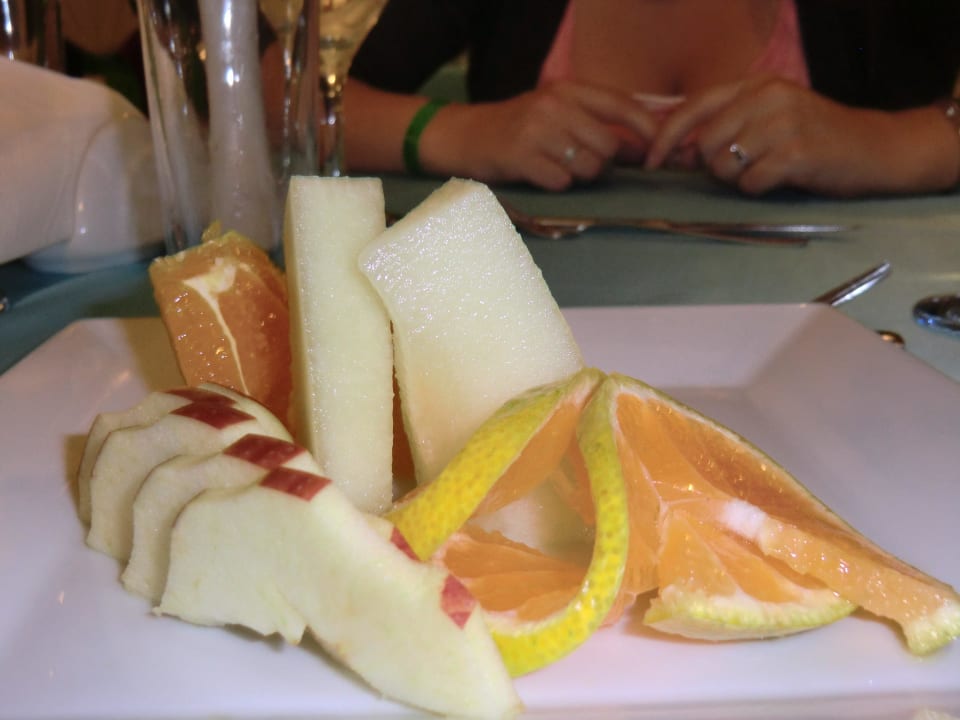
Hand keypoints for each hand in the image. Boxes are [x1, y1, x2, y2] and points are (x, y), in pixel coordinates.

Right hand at [427, 81, 656, 190]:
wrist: (465, 136)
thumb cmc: (518, 128)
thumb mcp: (557, 114)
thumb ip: (597, 125)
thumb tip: (641, 149)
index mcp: (567, 90)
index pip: (621, 106)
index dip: (646, 129)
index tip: (657, 151)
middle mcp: (554, 106)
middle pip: (607, 146)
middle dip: (602, 163)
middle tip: (582, 164)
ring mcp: (536, 131)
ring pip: (587, 167)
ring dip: (580, 176)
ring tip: (560, 169)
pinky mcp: (521, 158)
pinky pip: (561, 182)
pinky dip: (557, 185)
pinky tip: (541, 176)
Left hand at [644, 76, 957, 196]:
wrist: (874, 149)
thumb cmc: (815, 139)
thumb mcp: (770, 118)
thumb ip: (726, 126)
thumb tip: (677, 152)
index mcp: (756, 85)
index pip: (693, 107)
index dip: (665, 137)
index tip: (651, 162)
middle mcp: (768, 96)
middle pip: (704, 143)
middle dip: (712, 166)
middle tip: (742, 168)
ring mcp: (783, 123)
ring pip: (723, 164)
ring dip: (736, 179)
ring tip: (765, 171)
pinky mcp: (796, 152)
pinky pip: (750, 182)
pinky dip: (758, 189)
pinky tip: (780, 179)